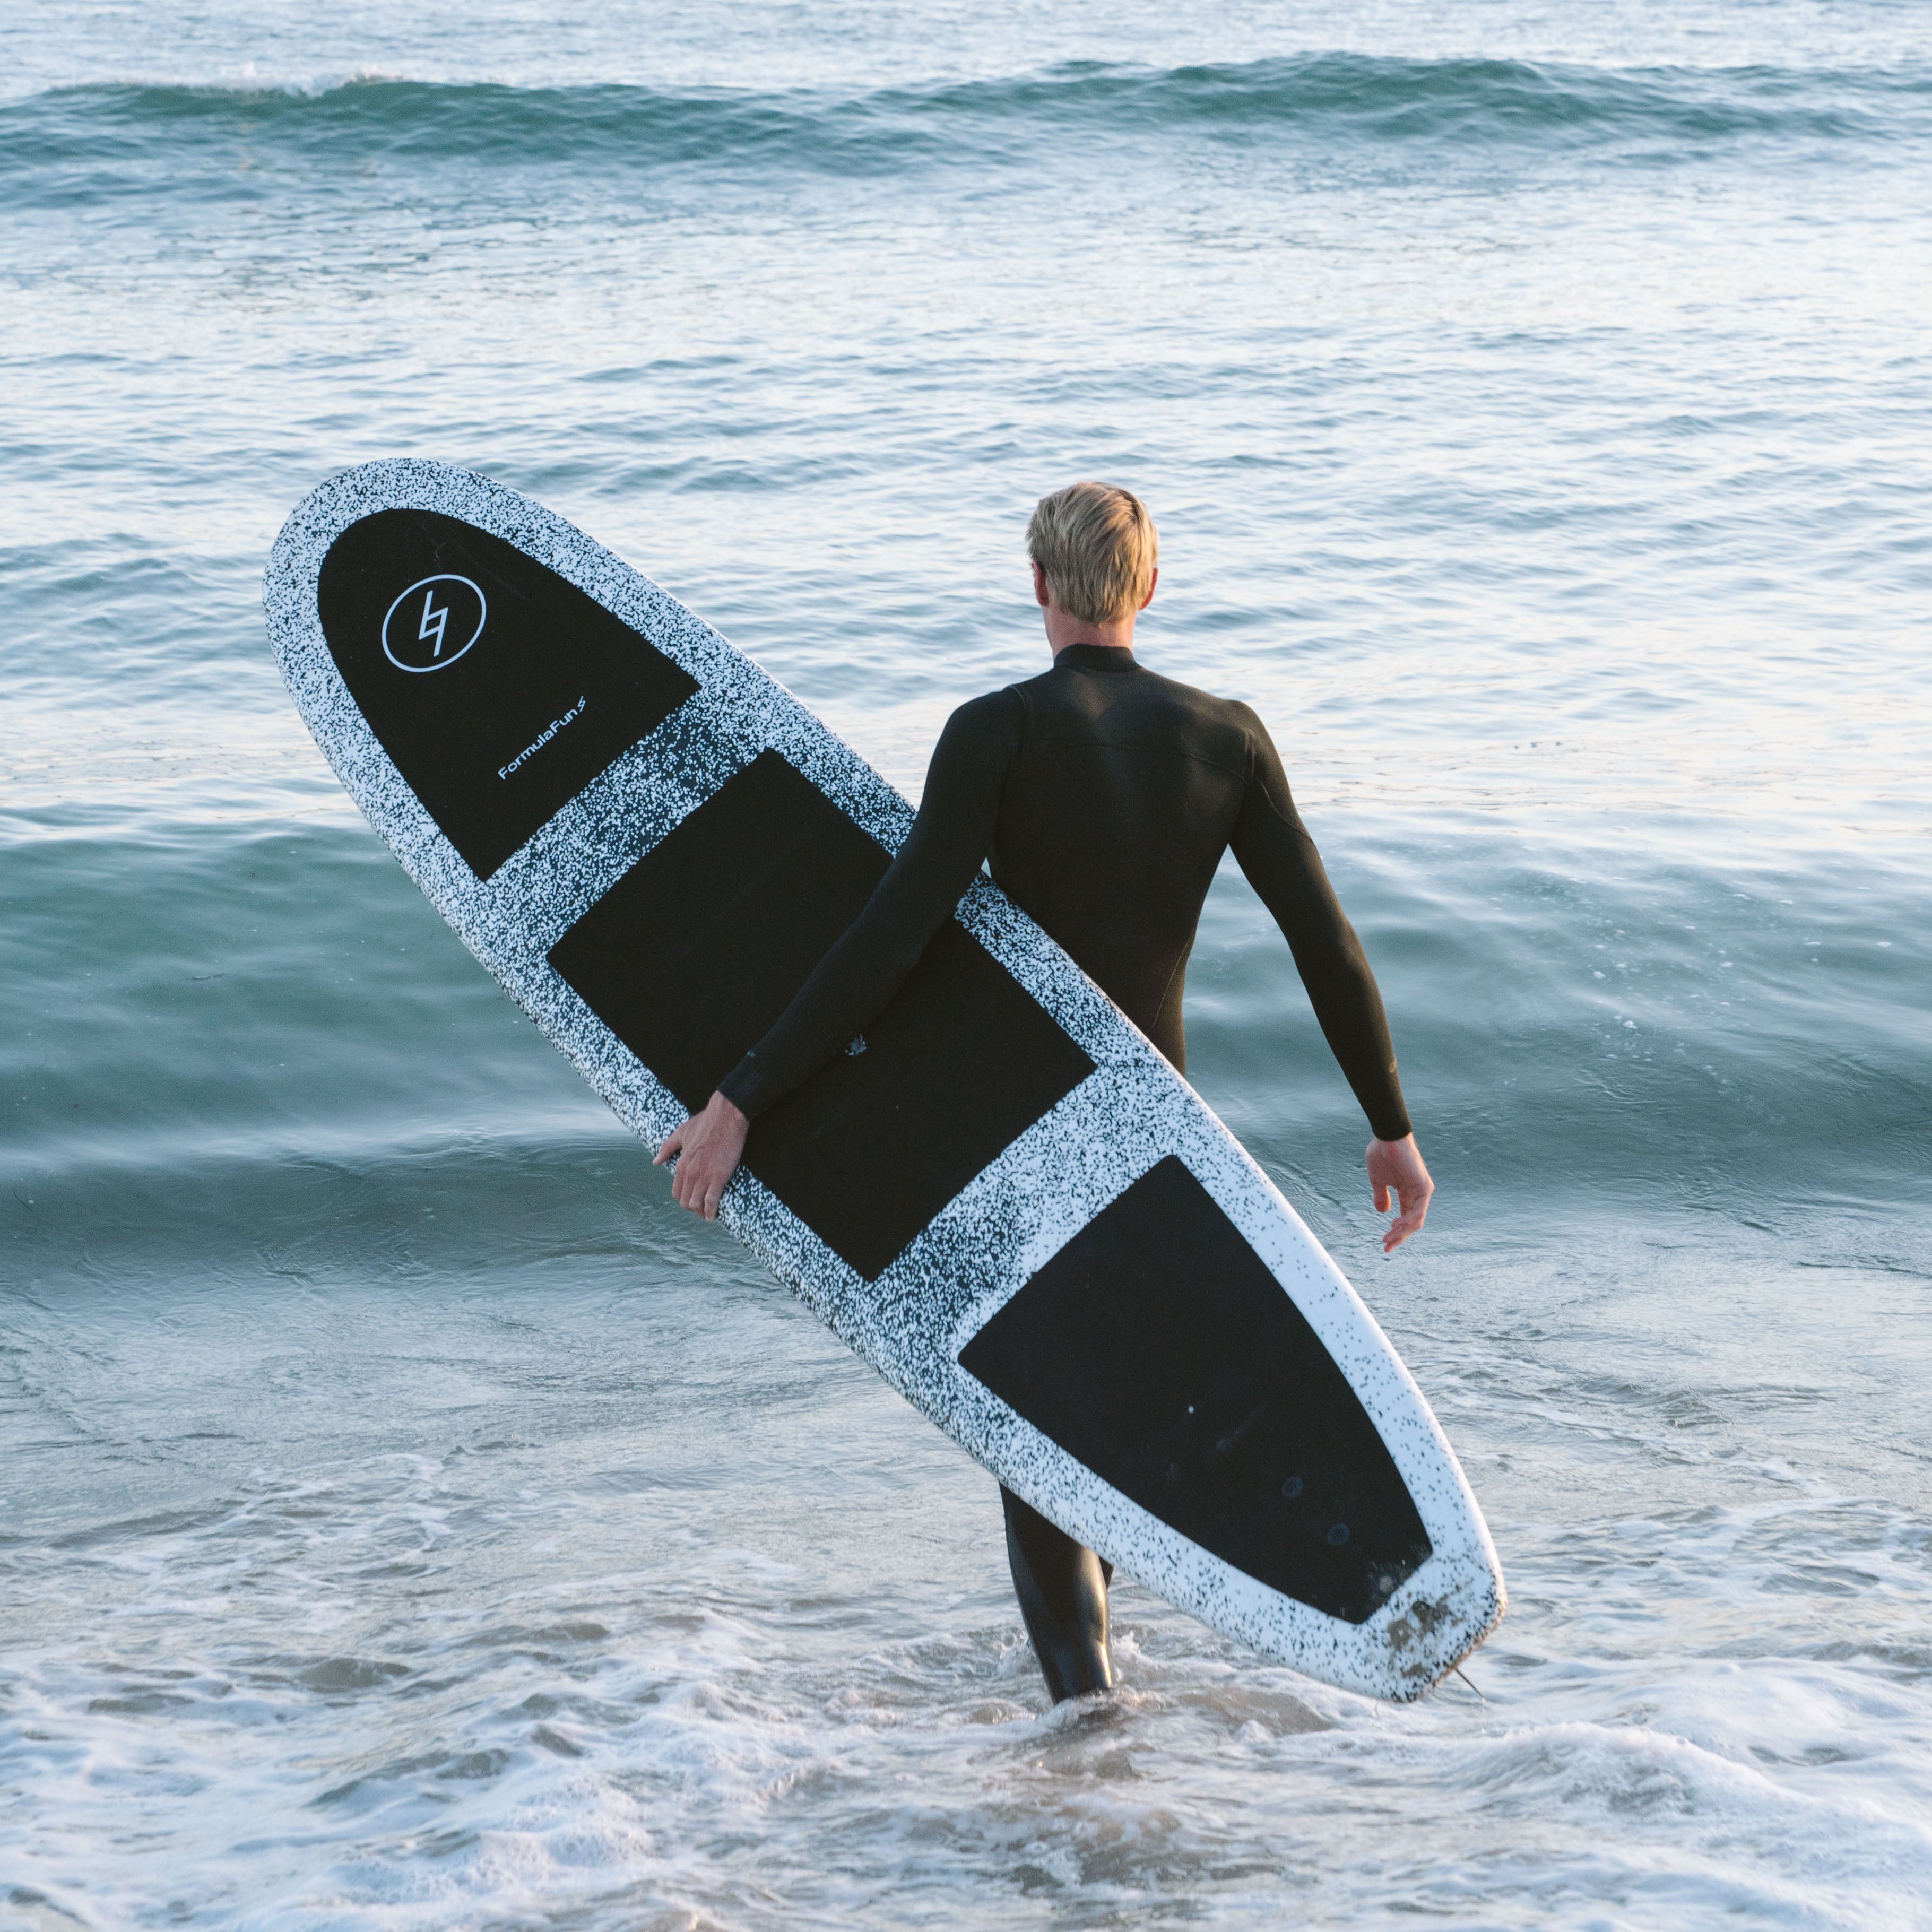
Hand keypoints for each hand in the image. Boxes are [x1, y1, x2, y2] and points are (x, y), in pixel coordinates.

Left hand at [654, 1091, 748, 1221]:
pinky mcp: (719, 1177)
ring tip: (707, 1215)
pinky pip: (712, 1201)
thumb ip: (666, 1148)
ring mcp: (704, 1176)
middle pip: (686, 1201)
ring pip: (697, 1204)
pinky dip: (711, 1211)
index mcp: (681, 1164)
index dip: (683, 1199)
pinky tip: (713, 1216)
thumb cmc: (704, 1122)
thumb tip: (655, 1161)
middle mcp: (690, 1173)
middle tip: (700, 1210)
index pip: (676, 1192)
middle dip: (692, 1208)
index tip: (691, 1199)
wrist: (725, 1117)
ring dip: (701, 1212)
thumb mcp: (680, 1133)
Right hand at [1367, 1133, 1432, 1253]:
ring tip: (1389, 1237)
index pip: (1404, 1218)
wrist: (1386, 1138)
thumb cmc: (1382, 1155)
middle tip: (1387, 1246)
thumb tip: (1383, 1212)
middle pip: (1411, 1223)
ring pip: (1415, 1220)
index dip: (1395, 1233)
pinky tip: (1395, 1225)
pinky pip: (1418, 1210)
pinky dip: (1407, 1220)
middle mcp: (1417, 1194)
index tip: (1384, 1244)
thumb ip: (1381, 1196)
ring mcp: (1422, 1191)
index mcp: (1407, 1193)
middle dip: (1399, 1237)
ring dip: (1402, 1232)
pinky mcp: (1424, 1187)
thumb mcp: (1378, 1181)